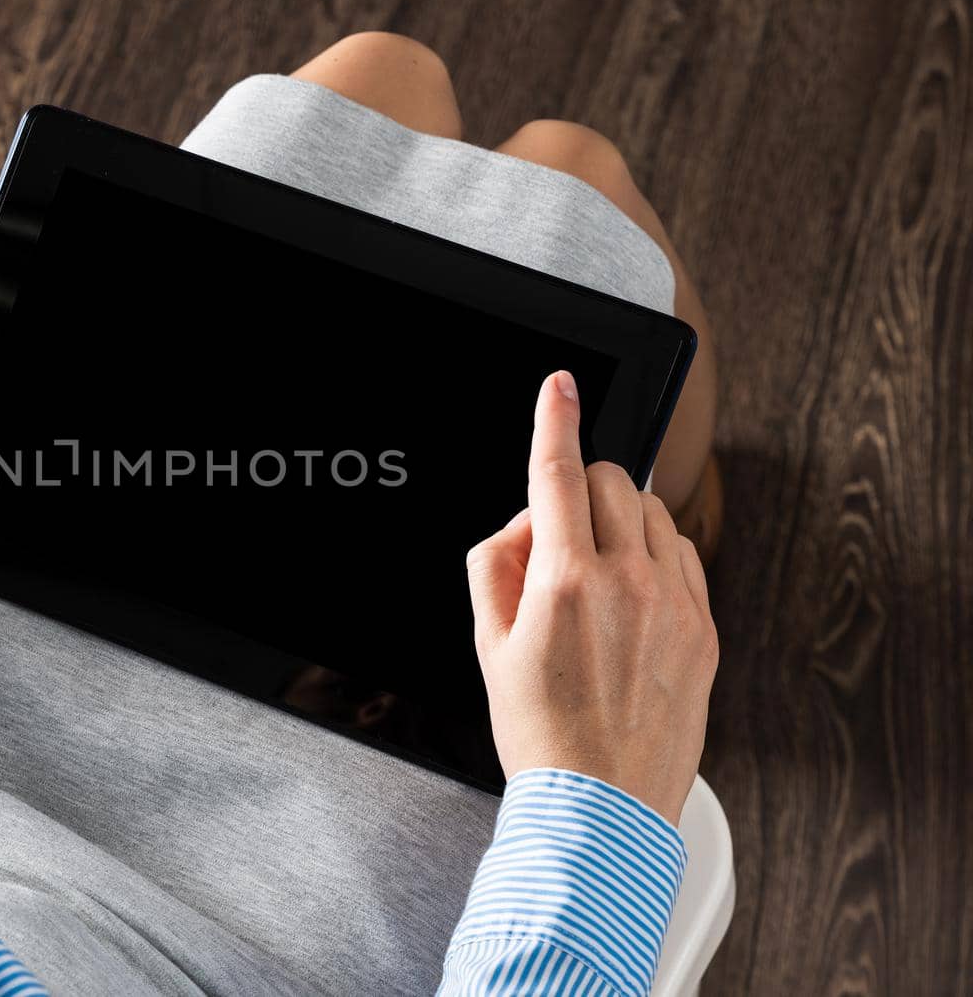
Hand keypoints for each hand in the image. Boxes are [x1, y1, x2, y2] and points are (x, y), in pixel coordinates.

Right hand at [465, 371, 717, 823]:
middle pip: (613, 480)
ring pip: (654, 512)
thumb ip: (494, 563)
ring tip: (595, 579)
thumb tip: (524, 524)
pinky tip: (631, 599)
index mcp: (565, 581)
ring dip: (621, 520)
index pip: (558, 472)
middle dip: (582, 487)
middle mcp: (627, 582)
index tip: (559, 384)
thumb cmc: (539, 732)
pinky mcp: (705, 629)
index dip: (553, 417)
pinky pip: (685, 556)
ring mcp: (675, 605)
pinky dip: (656, 555)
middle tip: (556, 540)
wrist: (601, 804)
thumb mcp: (485, 644)